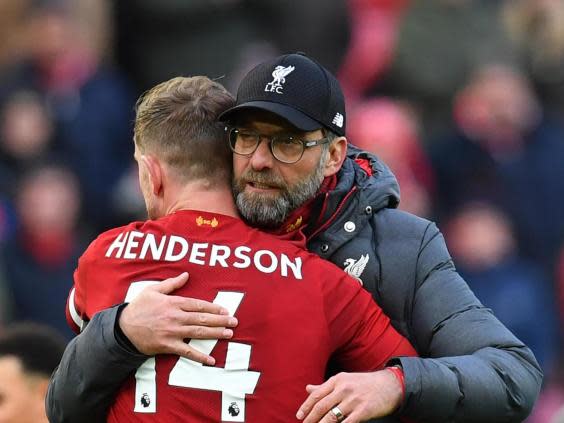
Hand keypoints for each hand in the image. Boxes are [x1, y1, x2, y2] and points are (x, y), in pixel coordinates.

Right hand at [118, 272, 237, 364]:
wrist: (123, 329)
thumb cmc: (138, 308)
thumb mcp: (153, 290)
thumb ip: (171, 284)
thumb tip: (186, 275)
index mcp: (173, 303)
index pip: (198, 305)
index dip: (213, 308)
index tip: (225, 310)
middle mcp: (175, 317)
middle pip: (202, 319)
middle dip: (220, 320)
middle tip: (234, 321)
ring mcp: (172, 332)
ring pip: (198, 333)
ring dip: (215, 334)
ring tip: (229, 333)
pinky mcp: (168, 346)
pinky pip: (186, 352)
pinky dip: (199, 356)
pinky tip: (211, 359)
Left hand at [296, 370, 402, 422]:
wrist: (390, 385)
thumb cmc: (364, 384)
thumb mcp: (344, 380)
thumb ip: (326, 386)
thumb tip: (308, 388)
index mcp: (337, 380)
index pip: (317, 394)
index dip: (306, 406)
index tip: (299, 416)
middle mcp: (344, 388)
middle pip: (321, 406)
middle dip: (311, 419)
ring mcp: (353, 400)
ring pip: (332, 417)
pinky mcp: (364, 411)